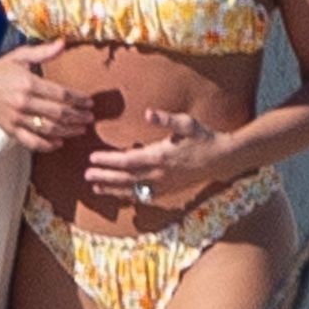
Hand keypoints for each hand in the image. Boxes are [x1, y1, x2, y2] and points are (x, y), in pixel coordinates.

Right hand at [0, 40, 94, 152]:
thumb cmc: (0, 68)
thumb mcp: (21, 56)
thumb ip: (43, 52)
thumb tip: (63, 43)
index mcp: (28, 82)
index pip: (60, 94)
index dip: (78, 99)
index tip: (89, 102)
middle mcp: (23, 102)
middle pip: (58, 113)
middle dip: (77, 116)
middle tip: (90, 118)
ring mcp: (16, 118)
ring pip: (48, 128)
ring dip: (68, 131)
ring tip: (81, 129)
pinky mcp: (10, 129)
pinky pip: (31, 141)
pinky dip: (47, 145)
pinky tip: (59, 142)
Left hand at [84, 108, 232, 199]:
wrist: (222, 159)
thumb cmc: (204, 138)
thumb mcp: (187, 123)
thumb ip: (166, 118)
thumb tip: (148, 112)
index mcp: (161, 156)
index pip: (128, 160)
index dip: (108, 160)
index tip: (92, 157)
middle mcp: (159, 174)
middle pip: (125, 178)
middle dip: (104, 176)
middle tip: (86, 174)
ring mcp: (163, 185)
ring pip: (132, 190)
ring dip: (113, 189)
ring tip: (95, 187)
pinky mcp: (167, 190)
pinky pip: (144, 196)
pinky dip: (128, 196)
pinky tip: (118, 194)